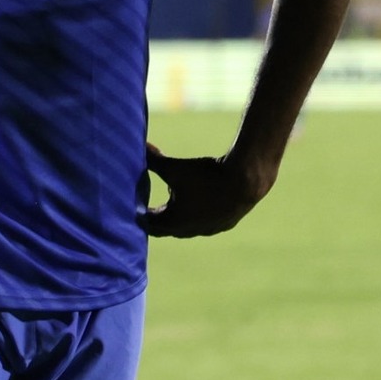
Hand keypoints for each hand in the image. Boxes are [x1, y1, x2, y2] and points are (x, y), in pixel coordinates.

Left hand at [141, 143, 272, 239]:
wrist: (246, 179)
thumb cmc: (207, 175)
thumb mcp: (175, 167)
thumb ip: (153, 160)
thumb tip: (139, 147)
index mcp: (174, 222)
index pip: (149, 225)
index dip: (140, 215)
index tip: (133, 206)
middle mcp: (190, 231)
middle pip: (166, 228)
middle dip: (157, 217)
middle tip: (147, 207)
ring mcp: (209, 230)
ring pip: (187, 228)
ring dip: (178, 217)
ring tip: (172, 204)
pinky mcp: (224, 225)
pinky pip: (205, 223)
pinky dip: (198, 215)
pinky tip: (199, 203)